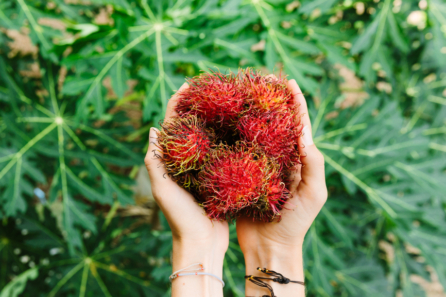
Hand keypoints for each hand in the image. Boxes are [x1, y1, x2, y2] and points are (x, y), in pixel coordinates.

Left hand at [144, 83, 228, 296]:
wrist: (201, 244)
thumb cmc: (180, 218)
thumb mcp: (163, 190)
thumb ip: (155, 162)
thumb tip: (153, 129)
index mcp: (171, 162)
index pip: (173, 125)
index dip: (179, 103)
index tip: (190, 85)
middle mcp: (187, 162)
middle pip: (193, 126)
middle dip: (201, 106)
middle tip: (215, 89)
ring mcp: (204, 169)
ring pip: (210, 137)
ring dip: (217, 120)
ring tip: (229, 102)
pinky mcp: (219, 177)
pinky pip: (224, 152)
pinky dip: (229, 138)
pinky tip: (240, 128)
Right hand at [236, 79, 327, 296]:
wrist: (271, 248)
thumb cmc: (297, 223)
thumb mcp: (314, 193)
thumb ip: (312, 163)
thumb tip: (303, 131)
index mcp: (299, 159)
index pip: (298, 123)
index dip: (294, 100)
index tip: (287, 79)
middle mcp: (279, 157)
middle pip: (275, 122)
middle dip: (270, 99)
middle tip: (260, 79)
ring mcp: (260, 165)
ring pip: (255, 132)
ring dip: (250, 112)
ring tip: (241, 93)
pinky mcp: (244, 174)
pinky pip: (239, 149)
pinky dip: (234, 133)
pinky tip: (225, 121)